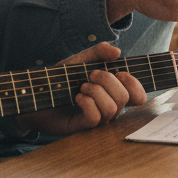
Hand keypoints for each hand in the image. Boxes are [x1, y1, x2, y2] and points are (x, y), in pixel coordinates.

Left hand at [15, 42, 145, 137]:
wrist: (38, 92)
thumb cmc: (61, 77)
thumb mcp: (80, 60)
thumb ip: (98, 52)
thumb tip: (117, 51)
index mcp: (112, 91)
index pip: (138, 95)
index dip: (134, 84)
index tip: (118, 72)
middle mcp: (108, 106)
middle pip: (125, 98)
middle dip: (108, 81)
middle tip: (91, 75)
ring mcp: (97, 118)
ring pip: (112, 109)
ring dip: (96, 92)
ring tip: (82, 87)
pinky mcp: (83, 126)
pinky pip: (96, 117)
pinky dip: (87, 103)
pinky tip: (77, 97)